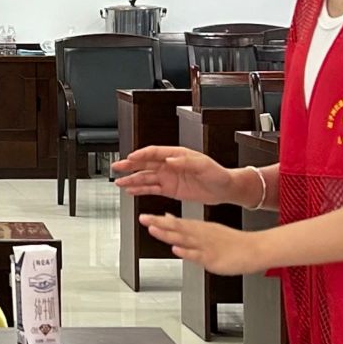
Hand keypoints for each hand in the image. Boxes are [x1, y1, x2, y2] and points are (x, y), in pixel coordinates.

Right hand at [112, 146, 236, 205]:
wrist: (225, 189)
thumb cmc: (218, 174)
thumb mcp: (204, 166)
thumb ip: (186, 162)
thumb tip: (170, 159)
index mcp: (178, 155)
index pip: (155, 153)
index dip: (142, 155)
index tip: (131, 158)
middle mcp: (170, 165)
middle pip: (145, 164)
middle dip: (130, 165)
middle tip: (117, 166)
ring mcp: (169, 177)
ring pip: (146, 177)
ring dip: (132, 179)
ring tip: (119, 182)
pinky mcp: (170, 189)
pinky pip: (152, 189)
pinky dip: (140, 190)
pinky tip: (131, 190)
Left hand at [139, 213, 267, 275]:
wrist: (255, 249)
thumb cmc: (231, 241)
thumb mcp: (206, 229)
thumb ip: (184, 225)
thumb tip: (166, 217)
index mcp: (198, 228)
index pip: (175, 222)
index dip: (158, 220)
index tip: (143, 216)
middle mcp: (200, 235)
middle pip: (176, 228)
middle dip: (158, 224)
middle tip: (143, 219)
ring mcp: (206, 246)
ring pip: (184, 239)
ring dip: (168, 234)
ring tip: (154, 229)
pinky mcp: (213, 259)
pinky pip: (198, 255)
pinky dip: (187, 252)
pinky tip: (177, 249)